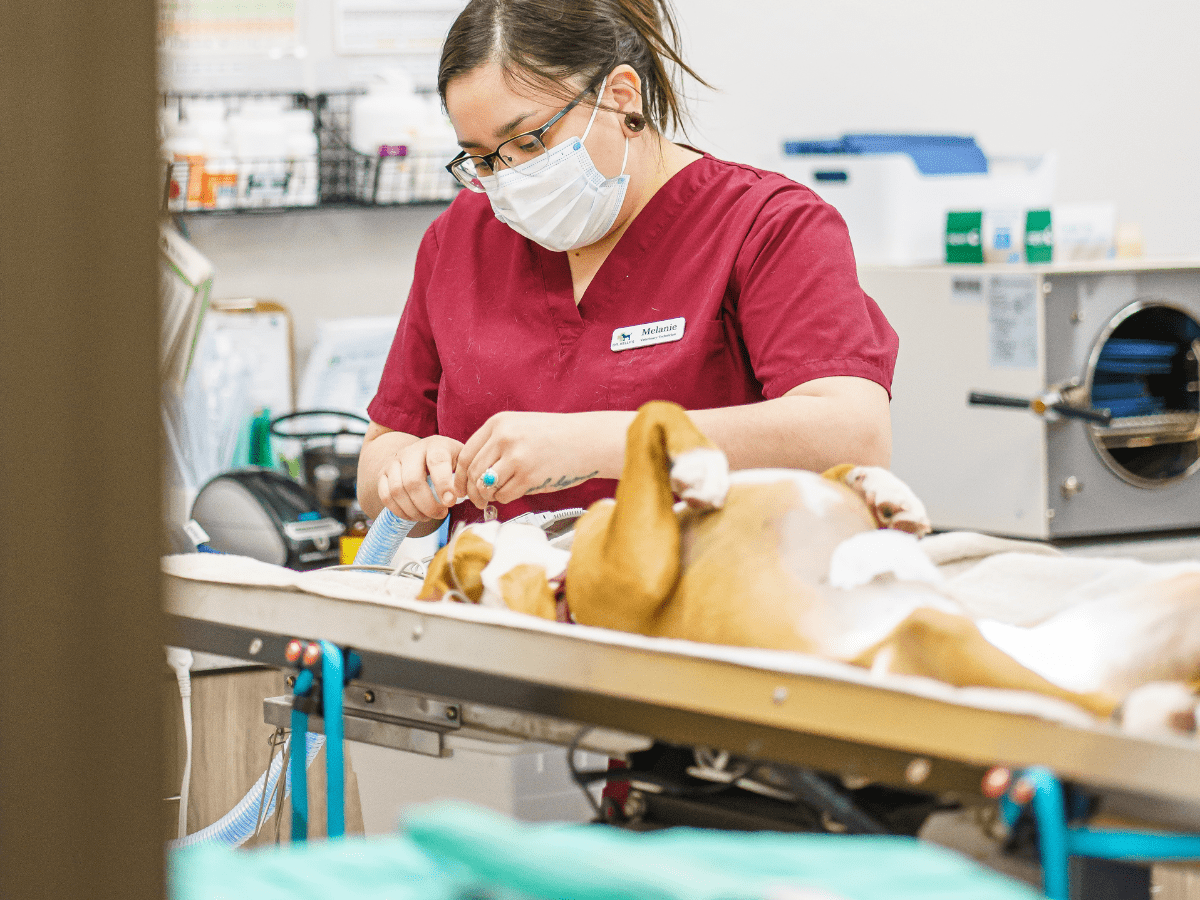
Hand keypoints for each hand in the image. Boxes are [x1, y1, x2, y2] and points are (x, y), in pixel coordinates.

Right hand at [377, 434, 463, 521]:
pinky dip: (400, 511)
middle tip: (441, 514)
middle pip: (413, 481)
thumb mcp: (460, 461)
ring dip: (414, 510)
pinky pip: (385, 496)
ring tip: (429, 516)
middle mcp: (412, 451)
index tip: (451, 502)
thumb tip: (467, 493)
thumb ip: (465, 475)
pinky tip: (414, 516)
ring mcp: (394, 462)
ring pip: (397, 490)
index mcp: (435, 445)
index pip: (437, 461)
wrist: (422, 455)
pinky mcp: (382, 474)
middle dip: (428, 504)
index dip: (443, 484)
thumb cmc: (448, 461)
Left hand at [452, 411, 608, 508]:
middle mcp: (504, 438)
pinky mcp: (528, 476)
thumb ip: (497, 443)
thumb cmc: (558, 436)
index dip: (460, 475)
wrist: (588, 440)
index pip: (466, 453)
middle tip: (477, 500)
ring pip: (486, 486)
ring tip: (495, 498)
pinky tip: (515, 492)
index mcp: (499, 423)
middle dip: (471, 491)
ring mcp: (516, 457)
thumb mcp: (521, 427)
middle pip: (472, 472)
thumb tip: (473, 471)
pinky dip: (505, 499)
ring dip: (488, 497)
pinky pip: (504, 495)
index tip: (461, 486)